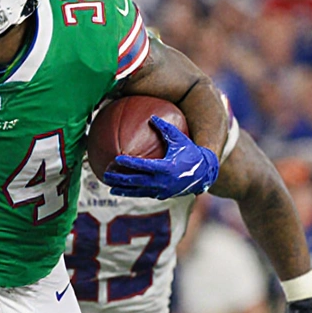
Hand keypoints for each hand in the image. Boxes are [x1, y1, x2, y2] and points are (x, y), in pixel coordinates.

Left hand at [102, 116, 218, 199]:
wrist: (204, 173)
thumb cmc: (190, 152)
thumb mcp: (180, 139)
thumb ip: (166, 128)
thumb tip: (151, 116)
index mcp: (166, 167)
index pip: (144, 166)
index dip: (130, 163)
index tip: (116, 159)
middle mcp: (163, 182)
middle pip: (136, 181)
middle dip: (120, 179)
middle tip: (106, 174)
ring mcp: (162, 191)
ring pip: (138, 191)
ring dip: (123, 189)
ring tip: (109, 187)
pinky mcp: (162, 196)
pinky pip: (144, 194)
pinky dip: (132, 193)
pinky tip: (120, 191)